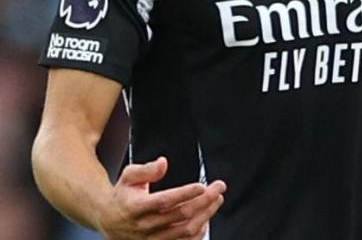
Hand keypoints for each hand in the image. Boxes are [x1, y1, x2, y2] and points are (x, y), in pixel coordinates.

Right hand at [98, 157, 225, 239]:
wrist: (108, 220)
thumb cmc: (123, 195)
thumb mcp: (129, 176)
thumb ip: (146, 169)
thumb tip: (163, 163)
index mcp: (135, 207)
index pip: (164, 201)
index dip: (185, 194)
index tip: (202, 186)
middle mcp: (143, 226)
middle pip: (180, 215)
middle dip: (204, 200)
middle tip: (219, 187)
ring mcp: (151, 239)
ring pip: (185, 231)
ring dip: (205, 215)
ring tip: (217, 200)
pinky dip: (199, 232)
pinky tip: (207, 217)